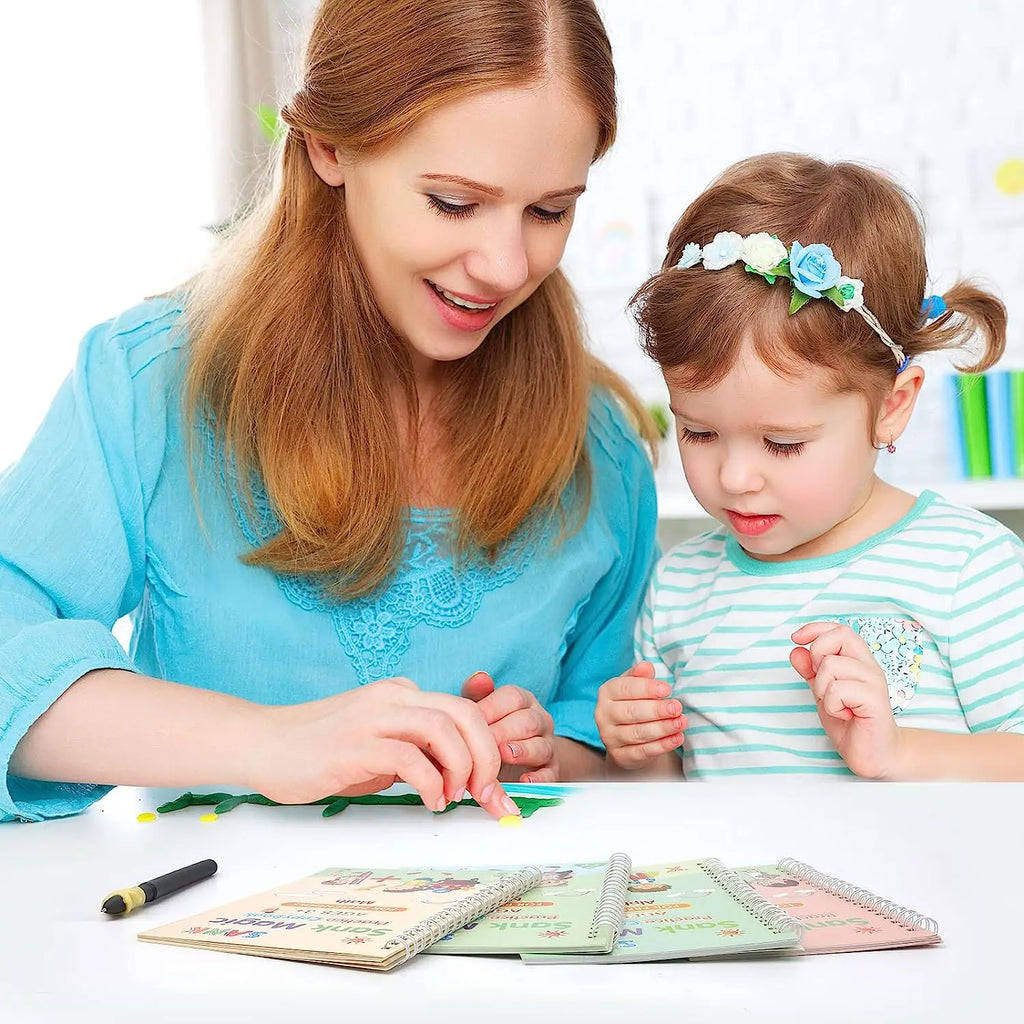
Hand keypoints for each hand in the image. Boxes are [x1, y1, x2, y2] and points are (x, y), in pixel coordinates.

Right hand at [254, 678, 520, 818]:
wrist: (261, 744)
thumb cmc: (316, 749)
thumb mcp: (375, 745)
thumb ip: (412, 751)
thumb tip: (452, 778)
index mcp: (401, 694)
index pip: (462, 711)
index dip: (487, 749)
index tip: (496, 788)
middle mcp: (393, 697)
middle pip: (464, 714)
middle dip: (487, 756)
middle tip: (488, 795)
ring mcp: (374, 717)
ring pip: (444, 728)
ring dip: (463, 767)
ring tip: (457, 796)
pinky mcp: (355, 745)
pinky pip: (410, 757)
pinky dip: (431, 782)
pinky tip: (431, 801)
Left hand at [461, 671, 557, 782]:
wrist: (512, 764)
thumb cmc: (491, 731)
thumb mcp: (482, 712)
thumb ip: (477, 694)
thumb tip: (479, 677)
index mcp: (523, 701)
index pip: (513, 697)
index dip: (492, 707)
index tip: (473, 720)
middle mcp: (540, 720)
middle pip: (528, 721)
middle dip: (503, 731)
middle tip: (483, 741)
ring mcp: (548, 746)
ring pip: (541, 746)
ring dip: (522, 751)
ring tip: (503, 755)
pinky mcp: (552, 772)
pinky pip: (550, 774)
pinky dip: (539, 779)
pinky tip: (524, 781)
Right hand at [595, 662, 685, 769]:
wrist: (626, 739)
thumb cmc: (634, 704)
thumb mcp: (635, 687)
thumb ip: (640, 676)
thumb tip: (646, 666)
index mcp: (606, 693)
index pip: (625, 688)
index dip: (647, 689)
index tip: (667, 689)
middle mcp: (603, 714)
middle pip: (631, 712)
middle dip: (657, 710)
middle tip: (677, 707)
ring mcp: (609, 737)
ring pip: (638, 733)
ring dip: (663, 728)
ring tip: (681, 722)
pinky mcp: (619, 756)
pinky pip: (643, 751)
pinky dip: (662, 745)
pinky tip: (677, 738)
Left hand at [790, 622, 902, 778]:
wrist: (872, 755)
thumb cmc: (850, 723)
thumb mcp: (822, 693)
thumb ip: (810, 671)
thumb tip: (796, 649)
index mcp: (858, 662)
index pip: (840, 630)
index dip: (816, 628)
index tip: (796, 638)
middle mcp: (869, 667)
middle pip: (838, 636)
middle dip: (818, 657)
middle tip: (825, 686)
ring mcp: (874, 682)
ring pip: (832, 665)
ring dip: (823, 689)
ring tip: (838, 706)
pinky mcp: (875, 699)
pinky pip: (838, 689)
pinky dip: (832, 705)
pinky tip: (845, 715)